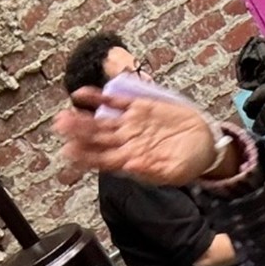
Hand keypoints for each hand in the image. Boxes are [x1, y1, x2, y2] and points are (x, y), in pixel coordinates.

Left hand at [54, 88, 216, 185]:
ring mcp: (130, 124)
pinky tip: (81, 94)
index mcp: (132, 160)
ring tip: (63, 114)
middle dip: (77, 134)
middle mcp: (126, 142)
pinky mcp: (139, 107)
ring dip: (81, 118)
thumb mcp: (176, 172)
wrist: (205, 142)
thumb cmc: (190, 162)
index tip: (70, 152)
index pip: (102, 159)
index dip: (85, 156)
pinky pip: (115, 101)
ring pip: (100, 121)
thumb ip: (153, 171)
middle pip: (96, 138)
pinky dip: (98, 97)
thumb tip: (131, 167)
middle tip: (59, 127)